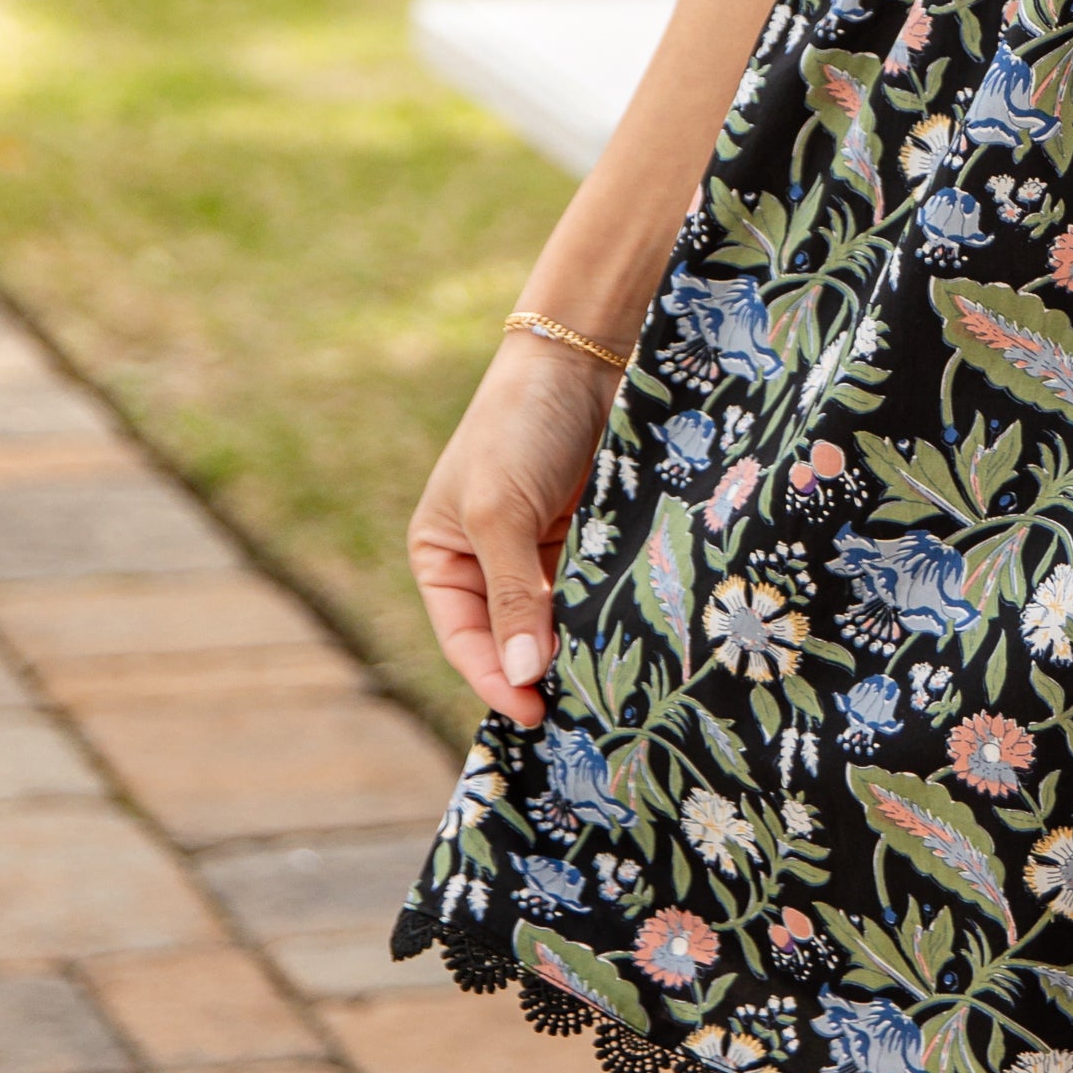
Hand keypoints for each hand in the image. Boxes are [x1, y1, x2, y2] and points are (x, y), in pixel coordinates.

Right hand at [409, 335, 622, 730]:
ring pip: (559, 621)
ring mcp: (541, 551)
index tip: (535, 715)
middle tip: (582, 714)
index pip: (465, 639)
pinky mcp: (589, 539)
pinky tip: (630, 639)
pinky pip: (595, 592)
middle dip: (540, 672)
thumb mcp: (500, 513)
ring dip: (579, 648)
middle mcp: (488, 561)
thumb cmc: (518, 427)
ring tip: (608, 685)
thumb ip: (513, 595)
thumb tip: (523, 675)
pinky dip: (608, 615)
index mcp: (441, 557)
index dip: (495, 680)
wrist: (584, 357)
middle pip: (514, 637)